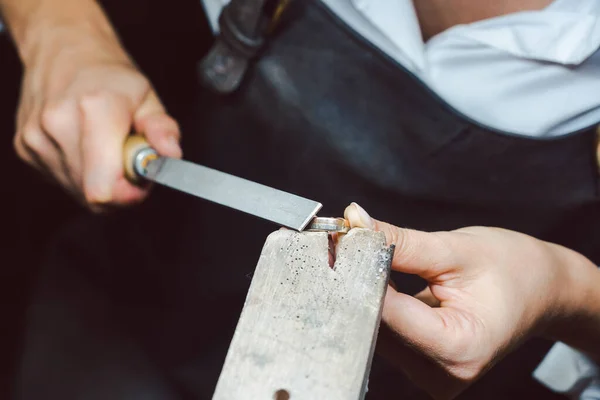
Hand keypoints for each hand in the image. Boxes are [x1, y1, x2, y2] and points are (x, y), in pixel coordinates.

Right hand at [13, 23, 181, 209]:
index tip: (140, 181)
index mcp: (96, 109)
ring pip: (77, 191)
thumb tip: (170, 155)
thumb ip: (163, 129)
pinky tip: (85, 147)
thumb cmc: (110, 76)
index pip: (104, 187)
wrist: (64, 50)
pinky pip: (61, 181)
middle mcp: (59, 124)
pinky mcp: (24, 147)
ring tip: (105, 148)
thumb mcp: (148, 97)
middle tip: (126, 159)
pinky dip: (79, 173)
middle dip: (119, 187)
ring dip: (99, 180)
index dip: (129, 195)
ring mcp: (36, 137)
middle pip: (93, 195)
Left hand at [344, 203, 597, 398]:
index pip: (386, 314)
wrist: (542, 289)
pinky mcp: (424, 368)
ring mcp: (432, 376)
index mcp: (458, 348)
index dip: (361, 275)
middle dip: (360, 283)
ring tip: (373, 260)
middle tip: (351, 244)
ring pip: (375, 332)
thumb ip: (402, 241)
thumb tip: (356, 223)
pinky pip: (386, 335)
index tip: (344, 244)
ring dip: (367, 294)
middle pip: (377, 327)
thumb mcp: (456, 249)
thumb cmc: (513, 269)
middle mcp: (443, 374)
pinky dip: (379, 306)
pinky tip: (382, 280)